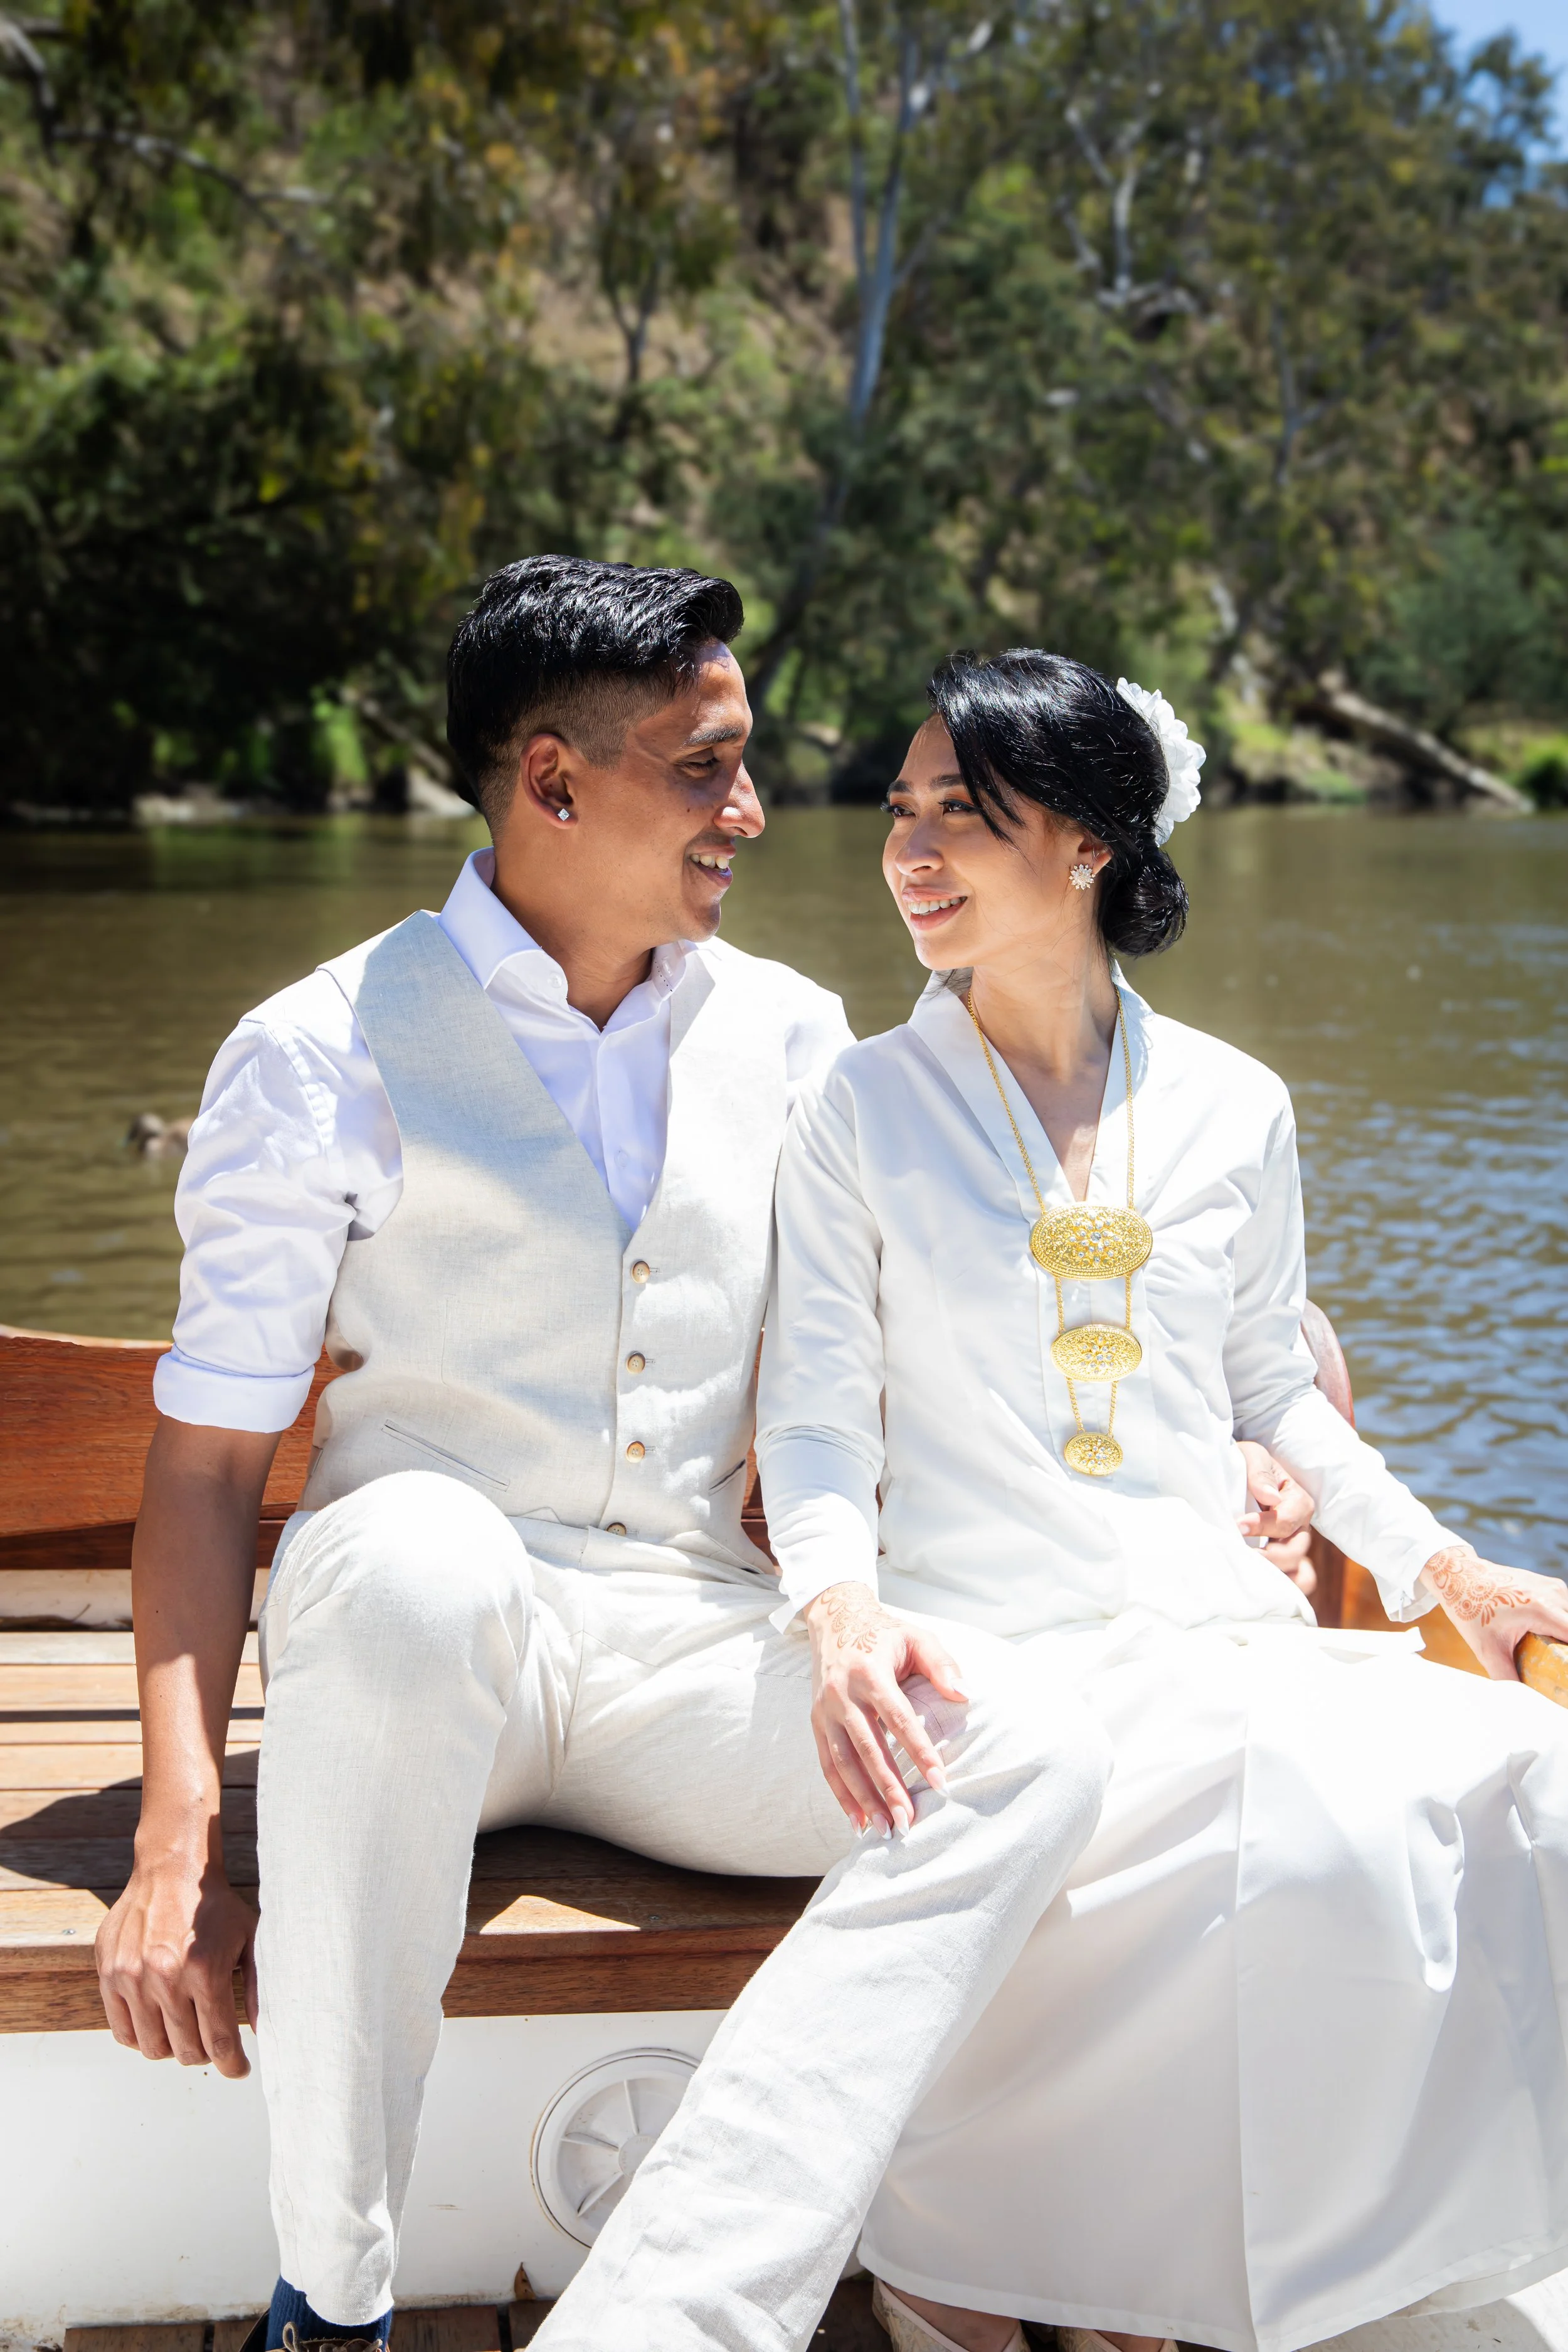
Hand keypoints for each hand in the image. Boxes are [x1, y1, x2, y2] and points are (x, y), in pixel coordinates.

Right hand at [96, 1852, 257, 2077]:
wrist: (171, 1869)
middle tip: (212, 2043)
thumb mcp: (249, 1937)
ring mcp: (134, 1978)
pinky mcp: (110, 1974)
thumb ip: (257, 1984)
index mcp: (205, 1971)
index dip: (232, 2064)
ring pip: (154, 2048)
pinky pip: (123, 2032)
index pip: (219, 2041)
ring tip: (186, 2031)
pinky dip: (142, 2037)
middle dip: (205, 2054)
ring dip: (174, 2048)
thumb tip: (262, 2028)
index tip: (239, 2069)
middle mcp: (166, 1978)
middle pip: (186, 2050)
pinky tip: (158, 2022)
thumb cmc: (214, 1905)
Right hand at [802, 1582, 967, 1834]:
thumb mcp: (917, 1637)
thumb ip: (941, 1664)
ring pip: (843, 1762)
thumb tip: (964, 1695)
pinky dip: (840, 1794)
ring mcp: (825, 1710)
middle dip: (888, 1788)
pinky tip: (857, 1821)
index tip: (940, 1782)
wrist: (836, 1621)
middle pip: (867, 1747)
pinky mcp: (815, 1722)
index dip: (919, 1751)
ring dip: (863, 1798)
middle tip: (908, 1821)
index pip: (898, 1718)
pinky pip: (827, 1764)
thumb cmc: (885, 1634)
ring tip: (884, 1829)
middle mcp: (842, 1694)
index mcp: (870, 1672)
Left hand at [1237, 1440, 1316, 1591]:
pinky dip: (1278, 1589)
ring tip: (1246, 1574)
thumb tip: (1270, 1498)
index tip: (1237, 1526)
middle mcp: (1300, 1530)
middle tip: (1240, 1554)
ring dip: (1275, 1578)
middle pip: (1294, 1554)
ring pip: (1298, 1576)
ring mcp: (1291, 1549)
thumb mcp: (1253, 1457)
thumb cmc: (1247, 1465)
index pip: (1286, 1522)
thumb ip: (1260, 1474)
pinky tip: (1252, 1585)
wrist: (1235, 1473)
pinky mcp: (1280, 1564)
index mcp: (1298, 1502)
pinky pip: (1291, 1584)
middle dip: (1268, 1558)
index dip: (1262, 1526)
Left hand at [1421, 1544, 1567, 1680]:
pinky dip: (1556, 1623)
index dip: (1567, 1656)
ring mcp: (1553, 1587)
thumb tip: (1520, 1701)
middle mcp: (1554, 1594)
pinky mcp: (1549, 1585)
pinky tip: (1540, 1634)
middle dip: (1563, 1649)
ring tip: (1542, 1649)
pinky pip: (1562, 1609)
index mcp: (1543, 1610)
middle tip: (1549, 1664)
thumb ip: (1507, 1677)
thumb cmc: (1471, 1609)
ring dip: (1561, 1636)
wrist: (1459, 1576)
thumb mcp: (1488, 1649)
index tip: (1560, 1669)